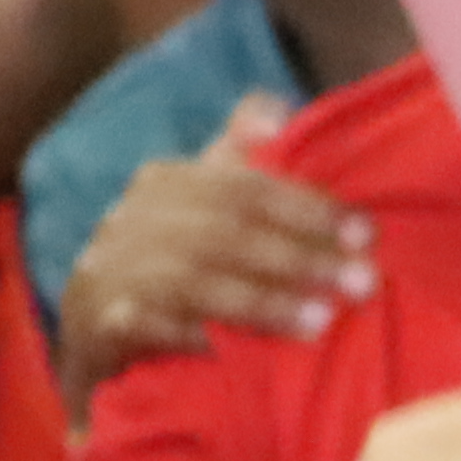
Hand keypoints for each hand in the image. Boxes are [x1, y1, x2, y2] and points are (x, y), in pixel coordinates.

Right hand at [57, 96, 374, 402]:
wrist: (96, 335)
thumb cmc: (167, 262)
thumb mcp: (200, 201)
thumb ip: (237, 155)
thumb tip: (275, 106)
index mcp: (165, 182)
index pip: (243, 186)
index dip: (307, 207)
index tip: (365, 232)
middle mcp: (131, 219)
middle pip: (224, 231)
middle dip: (299, 256)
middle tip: (360, 283)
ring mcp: (110, 271)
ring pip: (194, 280)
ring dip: (263, 302)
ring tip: (321, 320)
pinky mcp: (98, 325)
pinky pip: (152, 327)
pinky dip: (198, 337)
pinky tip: (239, 353)